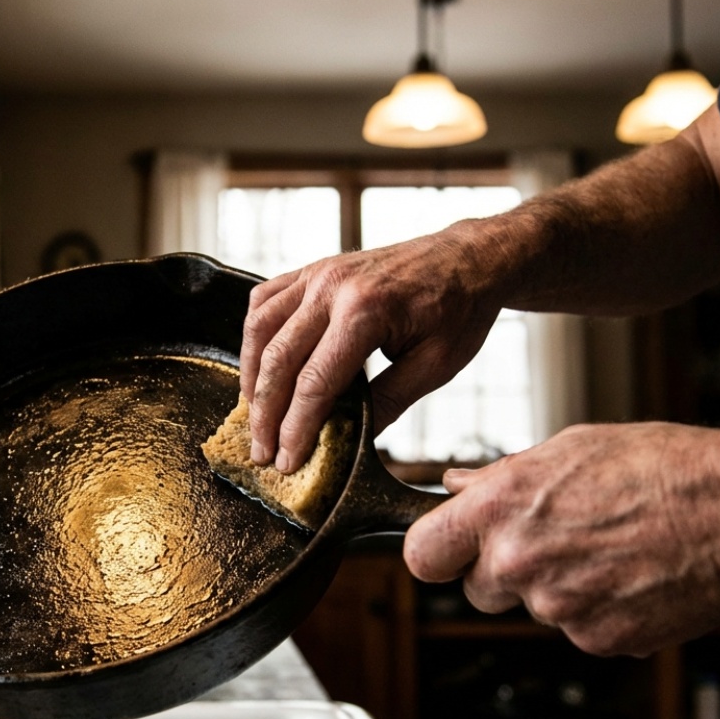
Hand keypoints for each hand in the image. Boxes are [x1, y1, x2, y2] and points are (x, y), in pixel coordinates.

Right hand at [239, 228, 503, 471]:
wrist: (468, 258)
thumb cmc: (459, 310)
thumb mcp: (435, 366)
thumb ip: (388, 402)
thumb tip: (347, 442)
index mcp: (366, 311)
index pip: (315, 382)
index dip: (296, 427)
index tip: (287, 460)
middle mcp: (333, 287)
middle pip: (278, 359)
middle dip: (265, 413)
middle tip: (262, 451)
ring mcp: (318, 273)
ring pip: (260, 328)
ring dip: (250, 376)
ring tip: (253, 414)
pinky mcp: (314, 268)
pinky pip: (265, 298)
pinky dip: (254, 334)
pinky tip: (258, 364)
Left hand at [403, 422, 719, 655]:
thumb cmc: (662, 470)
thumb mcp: (567, 448)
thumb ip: (500, 476)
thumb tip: (456, 485)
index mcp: (500, 508)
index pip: (421, 553)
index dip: (433, 551)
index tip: (443, 548)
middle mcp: (518, 561)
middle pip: (474, 589)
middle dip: (498, 569)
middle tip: (546, 540)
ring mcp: (557, 606)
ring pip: (529, 607)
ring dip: (551, 587)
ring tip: (600, 549)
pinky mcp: (596, 638)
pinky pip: (574, 628)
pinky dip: (594, 609)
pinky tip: (624, 574)